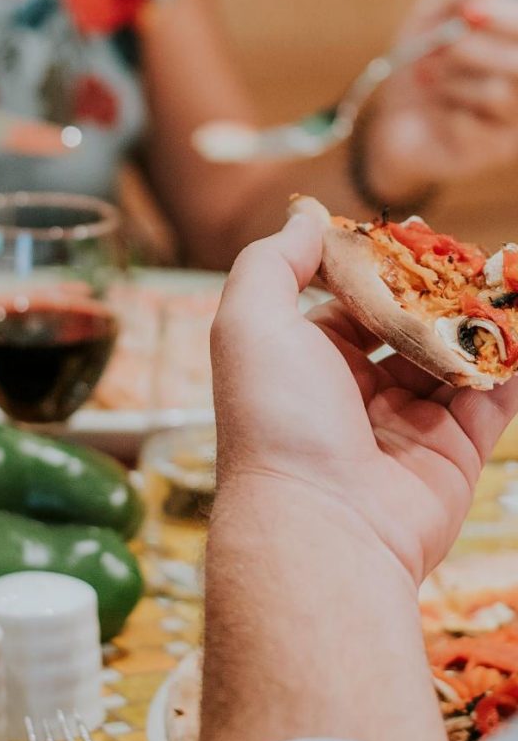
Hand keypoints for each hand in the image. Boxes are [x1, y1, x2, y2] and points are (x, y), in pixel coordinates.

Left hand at [212, 213, 517, 583]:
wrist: (319, 523)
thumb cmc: (273, 417)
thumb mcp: (249, 321)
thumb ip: (274, 263)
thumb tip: (305, 216)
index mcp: (301, 357)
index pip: (350, 297)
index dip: (381, 263)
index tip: (417, 228)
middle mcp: (352, 388)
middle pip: (407, 324)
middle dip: (440, 289)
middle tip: (476, 254)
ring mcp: (406, 421)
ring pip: (454, 356)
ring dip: (482, 318)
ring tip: (510, 277)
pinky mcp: (454, 452)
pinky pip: (492, 396)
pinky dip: (511, 362)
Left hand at [362, 0, 517, 196]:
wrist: (393, 125)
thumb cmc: (420, 70)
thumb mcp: (425, 26)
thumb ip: (452, 0)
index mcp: (516, 49)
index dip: (506, 17)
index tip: (469, 10)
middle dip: (473, 49)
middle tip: (439, 48)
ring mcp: (517, 120)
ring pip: (500, 93)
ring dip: (454, 82)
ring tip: (429, 79)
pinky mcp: (496, 151)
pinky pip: (477, 128)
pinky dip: (449, 114)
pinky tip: (441, 113)